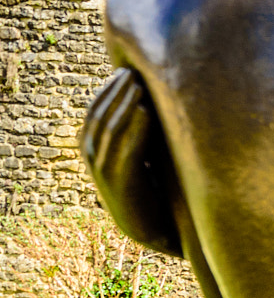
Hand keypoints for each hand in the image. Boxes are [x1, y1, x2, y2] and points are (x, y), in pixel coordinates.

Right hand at [81, 69, 179, 256]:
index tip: (127, 68)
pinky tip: (147, 112)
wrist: (156, 229)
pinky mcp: (121, 184)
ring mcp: (104, 171)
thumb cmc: (157, 187)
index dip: (109, 89)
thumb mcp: (144, 153)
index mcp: (93, 148)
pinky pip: (125, 150)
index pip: (96, 110)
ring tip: (141, 84)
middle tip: (134, 69)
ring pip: (110, 128)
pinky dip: (135, 129)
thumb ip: (141, 130)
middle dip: (117, 91)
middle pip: (100, 114)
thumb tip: (153, 97)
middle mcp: (93, 157)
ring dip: (125, 104)